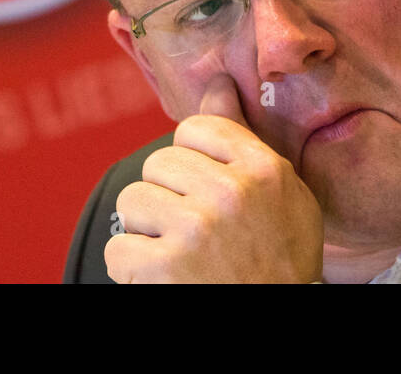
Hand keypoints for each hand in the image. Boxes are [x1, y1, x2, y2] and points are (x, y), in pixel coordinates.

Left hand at [105, 74, 322, 282]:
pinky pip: (119, 249)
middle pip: (157, 163)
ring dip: (146, 229)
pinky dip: (132, 269)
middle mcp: (229, 193)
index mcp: (261, 169)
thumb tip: (218, 83)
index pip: (194, 128)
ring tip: (176, 250)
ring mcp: (195, 230)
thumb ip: (244, 136)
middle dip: (166, 194)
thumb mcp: (282, 191)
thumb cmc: (281, 257)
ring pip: (133, 200)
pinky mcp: (165, 268)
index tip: (203, 186)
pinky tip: (161, 274)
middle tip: (190, 225)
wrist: (277, 317)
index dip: (192, 158)